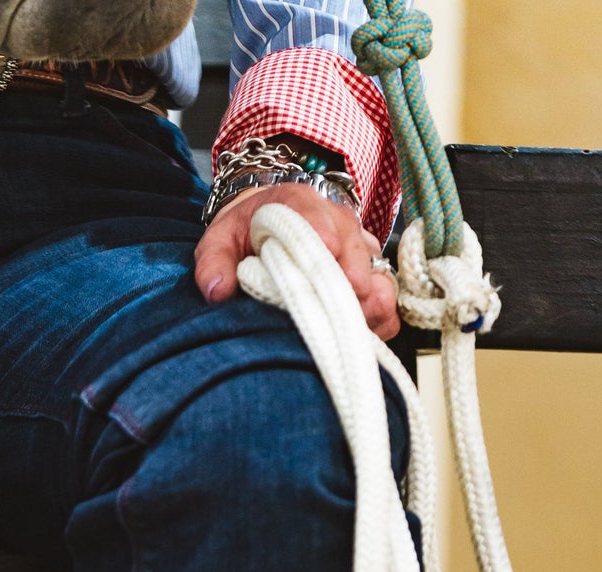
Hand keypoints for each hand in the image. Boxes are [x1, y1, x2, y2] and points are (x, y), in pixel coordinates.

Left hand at [195, 183, 399, 340]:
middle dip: (342, 294)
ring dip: (365, 310)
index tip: (320, 276)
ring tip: (340, 334)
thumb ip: (213, 263)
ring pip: (379, 281)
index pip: (321, 226)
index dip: (324, 252)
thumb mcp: (219, 241)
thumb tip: (216, 290)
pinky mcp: (372, 270)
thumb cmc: (246, 233)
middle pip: (357, 260)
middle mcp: (339, 221)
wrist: (270, 220)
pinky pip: (388, 299)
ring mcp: (360, 246)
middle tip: (324, 320)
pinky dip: (378, 320)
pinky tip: (357, 335)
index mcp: (300, 205)